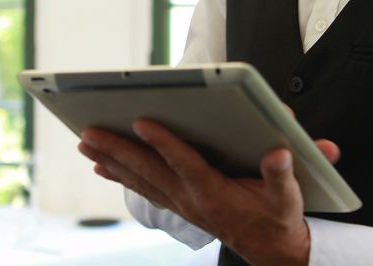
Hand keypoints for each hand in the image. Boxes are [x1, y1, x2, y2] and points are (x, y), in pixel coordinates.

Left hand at [79, 120, 339, 264]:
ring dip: (111, 161)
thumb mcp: (287, 196)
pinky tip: (103, 166)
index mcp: (214, 192)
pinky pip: (144, 188)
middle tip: (88, 133)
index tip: (141, 122)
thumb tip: (279, 153)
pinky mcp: (179, 204)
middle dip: (117, 151)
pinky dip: (122, 176)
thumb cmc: (278, 217)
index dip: (163, 142)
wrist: (271, 249)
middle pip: (148, 170)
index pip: (184, 163)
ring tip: (85, 144)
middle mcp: (191, 198)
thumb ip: (281, 174)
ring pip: (140, 179)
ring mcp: (181, 203)